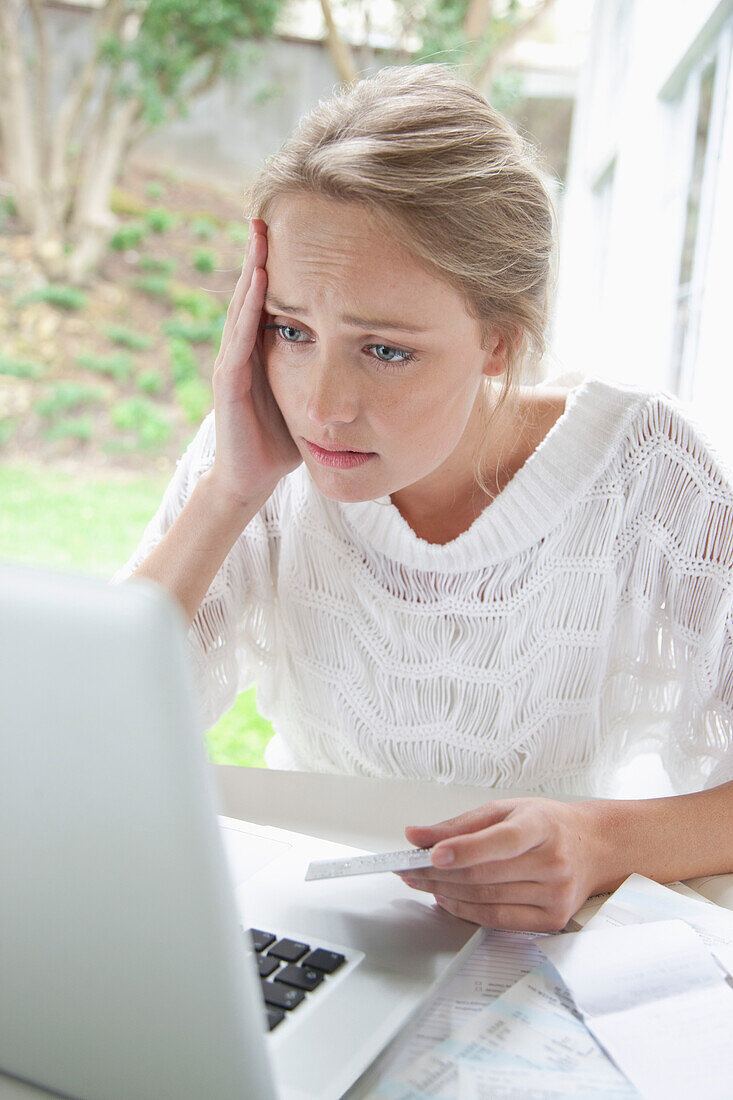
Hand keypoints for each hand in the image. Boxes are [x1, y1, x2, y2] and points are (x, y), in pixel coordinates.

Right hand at [210, 218, 301, 506]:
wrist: (251, 479)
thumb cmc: (282, 439)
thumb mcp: (309, 394)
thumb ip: (326, 370)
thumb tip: (368, 349)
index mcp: (264, 350)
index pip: (271, 299)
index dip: (281, 265)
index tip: (299, 230)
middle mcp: (244, 350)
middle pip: (252, 292)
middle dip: (261, 253)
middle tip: (271, 211)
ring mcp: (232, 363)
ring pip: (242, 306)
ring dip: (251, 269)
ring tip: (260, 232)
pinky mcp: (228, 382)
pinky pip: (239, 338)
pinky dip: (249, 307)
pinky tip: (258, 280)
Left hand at [399, 798, 600, 932]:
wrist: (593, 848)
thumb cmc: (547, 825)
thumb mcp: (506, 810)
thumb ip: (459, 824)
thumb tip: (416, 835)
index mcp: (542, 826)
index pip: (500, 841)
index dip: (464, 849)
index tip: (431, 853)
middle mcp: (553, 862)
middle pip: (484, 875)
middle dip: (438, 873)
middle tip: (408, 868)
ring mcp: (555, 895)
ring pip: (486, 899)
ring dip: (444, 892)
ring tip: (421, 881)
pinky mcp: (552, 920)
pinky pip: (498, 920)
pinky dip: (465, 911)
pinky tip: (446, 898)